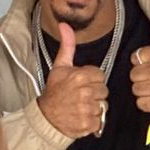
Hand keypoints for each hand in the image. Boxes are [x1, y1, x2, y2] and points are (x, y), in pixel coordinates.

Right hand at [37, 23, 108, 139]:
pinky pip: (100, 121)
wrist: (46, 117)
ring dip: (94, 108)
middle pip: (104, 91)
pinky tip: (82, 117)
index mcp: (80, 76)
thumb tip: (65, 25)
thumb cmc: (54, 92)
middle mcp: (85, 91)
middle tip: (81, 96)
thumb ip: (67, 46)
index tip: (82, 84)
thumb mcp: (60, 67)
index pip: (101, 76)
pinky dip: (93, 122)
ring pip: (103, 106)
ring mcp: (87, 108)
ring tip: (81, 107)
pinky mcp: (88, 123)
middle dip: (95, 94)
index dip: (92, 80)